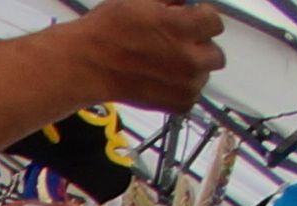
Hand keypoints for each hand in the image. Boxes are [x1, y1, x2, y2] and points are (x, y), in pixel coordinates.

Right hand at [71, 0, 228, 110]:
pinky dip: (180, 91)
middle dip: (198, 48)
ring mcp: (184, 83)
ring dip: (191, 71)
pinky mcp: (176, 103)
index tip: (187, 23)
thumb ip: (172, 0)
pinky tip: (162, 82)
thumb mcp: (141, 0)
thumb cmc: (104, 33)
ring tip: (164, 66)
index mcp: (183, 27)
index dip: (199, 21)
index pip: (215, 22)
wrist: (82, 66)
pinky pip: (192, 97)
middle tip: (174, 47)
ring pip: (204, 75)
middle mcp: (189, 57)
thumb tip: (183, 3)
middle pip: (215, 53)